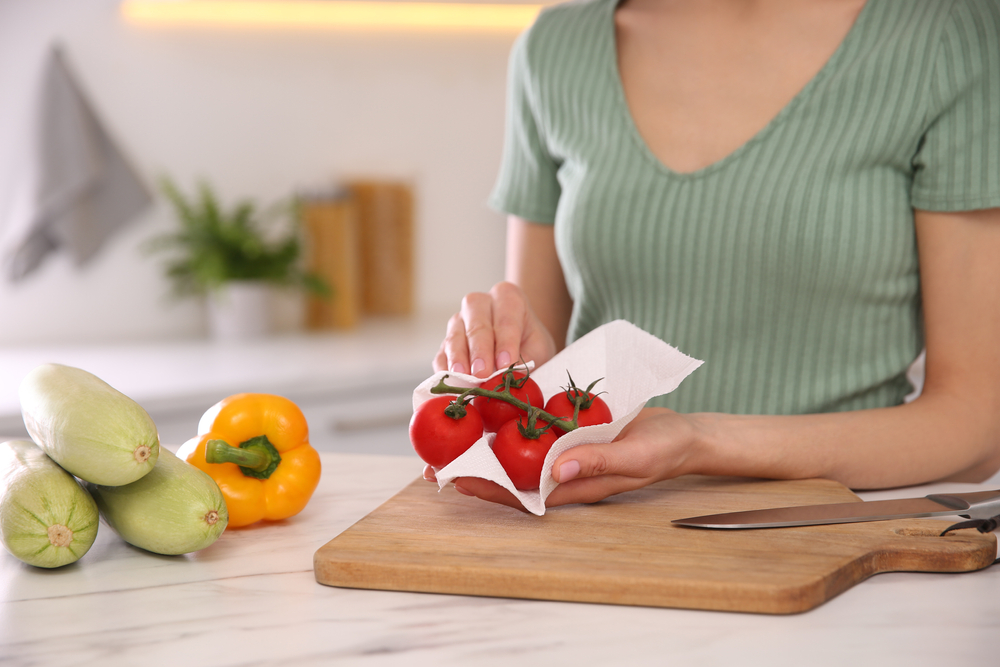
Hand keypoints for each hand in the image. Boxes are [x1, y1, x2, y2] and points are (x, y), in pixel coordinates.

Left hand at [426, 408, 704, 510]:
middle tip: (435, 462)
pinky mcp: (570, 431)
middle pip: (511, 475)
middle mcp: (563, 470)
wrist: (681, 434)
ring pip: (518, 453)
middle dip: (475, 470)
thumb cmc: (663, 450)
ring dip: (488, 446)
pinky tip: (490, 408)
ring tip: (452, 436)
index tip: (455, 481)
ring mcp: (565, 451)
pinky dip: (512, 422)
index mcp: (575, 485)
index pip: (523, 493)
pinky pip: (536, 430)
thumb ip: (599, 463)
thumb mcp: (635, 457)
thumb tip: (557, 470)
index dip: (488, 489)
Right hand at [433, 281, 556, 377]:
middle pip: (476, 323)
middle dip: (480, 349)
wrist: (518, 345)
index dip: (506, 341)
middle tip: (483, 372)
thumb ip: (526, 358)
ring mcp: (459, 321)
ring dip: (459, 358)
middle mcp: (480, 303)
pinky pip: (441, 354)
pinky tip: (452, 381)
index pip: (506, 317)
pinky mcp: (446, 342)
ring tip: (464, 376)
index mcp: (507, 296)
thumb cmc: (529, 343)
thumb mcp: (538, 348)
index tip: (506, 363)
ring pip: (455, 336)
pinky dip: (445, 369)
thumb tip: (508, 375)